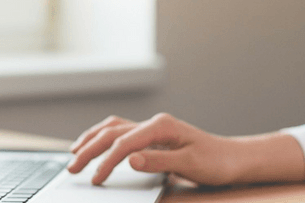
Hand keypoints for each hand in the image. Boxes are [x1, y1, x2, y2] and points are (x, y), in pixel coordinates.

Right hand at [66, 113, 244, 185]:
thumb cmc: (215, 161)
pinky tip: (95, 145)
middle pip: (112, 133)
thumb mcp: (190, 164)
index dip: (106, 162)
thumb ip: (158, 161)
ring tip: (74, 154)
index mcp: (161, 126)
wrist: (233, 158)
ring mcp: (152, 128)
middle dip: (89, 149)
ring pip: (112, 128)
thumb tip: (130, 160)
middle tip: (72, 168)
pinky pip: (121, 132)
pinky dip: (103, 138)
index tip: (95, 180)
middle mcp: (154, 123)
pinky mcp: (152, 136)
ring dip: (91, 139)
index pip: (124, 143)